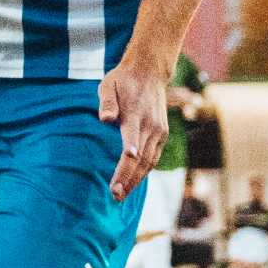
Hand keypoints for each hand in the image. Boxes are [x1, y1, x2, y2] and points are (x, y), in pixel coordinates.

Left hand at [98, 59, 169, 196]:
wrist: (149, 72)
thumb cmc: (122, 80)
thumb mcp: (107, 85)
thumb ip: (106, 102)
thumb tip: (105, 119)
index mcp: (137, 114)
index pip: (132, 139)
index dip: (128, 157)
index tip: (123, 173)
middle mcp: (152, 126)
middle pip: (140, 158)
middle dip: (128, 178)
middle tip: (114, 195)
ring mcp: (159, 131)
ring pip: (149, 161)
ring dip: (136, 180)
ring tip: (121, 195)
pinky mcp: (162, 134)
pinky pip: (154, 157)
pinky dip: (144, 171)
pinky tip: (133, 182)